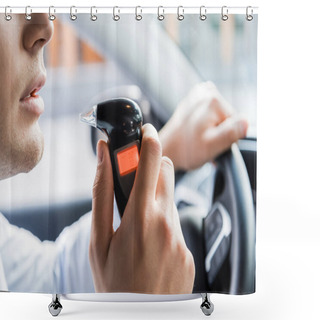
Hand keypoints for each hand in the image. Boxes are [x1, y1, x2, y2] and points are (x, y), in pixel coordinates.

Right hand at [89, 124, 194, 293]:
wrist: (140, 316)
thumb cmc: (112, 281)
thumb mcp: (98, 238)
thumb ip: (102, 191)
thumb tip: (104, 155)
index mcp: (142, 217)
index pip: (153, 160)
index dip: (149, 137)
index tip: (144, 130)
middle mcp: (167, 223)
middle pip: (168, 172)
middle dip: (153, 168)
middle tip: (135, 183)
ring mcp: (181, 239)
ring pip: (171, 199)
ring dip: (156, 199)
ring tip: (138, 223)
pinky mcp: (188, 251)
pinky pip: (177, 225)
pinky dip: (163, 224)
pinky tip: (150, 244)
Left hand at [160, 82, 247, 170]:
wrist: (167, 148)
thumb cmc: (187, 150)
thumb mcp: (212, 145)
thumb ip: (230, 133)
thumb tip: (246, 122)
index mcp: (214, 101)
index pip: (237, 122)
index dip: (228, 137)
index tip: (214, 142)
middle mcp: (207, 92)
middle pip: (227, 117)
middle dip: (219, 132)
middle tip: (205, 141)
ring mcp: (199, 94)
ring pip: (219, 115)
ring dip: (213, 127)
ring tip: (199, 136)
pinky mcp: (194, 99)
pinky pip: (210, 111)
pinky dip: (207, 121)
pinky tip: (197, 129)